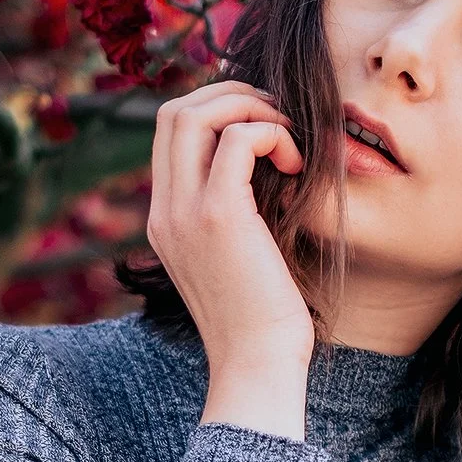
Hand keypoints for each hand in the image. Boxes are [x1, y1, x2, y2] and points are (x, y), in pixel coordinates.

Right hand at [147, 79, 313, 374]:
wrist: (257, 365)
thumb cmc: (262, 319)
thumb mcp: (238, 258)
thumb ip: (236, 214)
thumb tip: (268, 169)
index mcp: (165, 219)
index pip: (170, 134)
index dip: (216, 111)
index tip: (263, 127)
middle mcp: (165, 211)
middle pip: (174, 112)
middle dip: (230, 97)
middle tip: (276, 118)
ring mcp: (184, 212)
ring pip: (195, 113)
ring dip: (249, 108)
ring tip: (287, 137)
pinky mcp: (218, 216)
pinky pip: (237, 140)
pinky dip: (270, 134)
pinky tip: (296, 164)